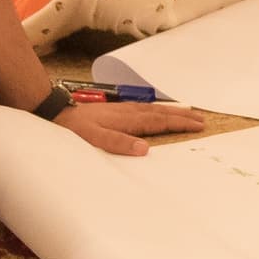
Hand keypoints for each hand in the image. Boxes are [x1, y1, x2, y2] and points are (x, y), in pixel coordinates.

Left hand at [56, 98, 205, 156]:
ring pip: (154, 109)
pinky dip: (157, 110)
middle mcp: (129, 112)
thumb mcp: (95, 139)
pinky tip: (157, 112)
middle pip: (161, 113)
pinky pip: (145, 109)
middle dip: (181, 115)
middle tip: (200, 118)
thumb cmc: (75, 129)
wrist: (58, 113)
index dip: (179, 123)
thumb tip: (144, 149)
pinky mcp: (117, 110)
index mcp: (128, 120)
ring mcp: (123, 110)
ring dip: (172, 111)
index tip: (198, 124)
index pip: (160, 121)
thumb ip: (118, 143)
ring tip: (187, 112)